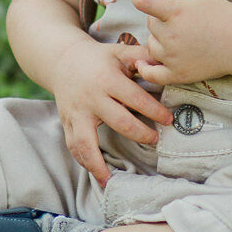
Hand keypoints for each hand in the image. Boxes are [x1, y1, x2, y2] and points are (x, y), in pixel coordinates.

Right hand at [47, 39, 171, 186]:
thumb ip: (143, 56)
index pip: (135, 98)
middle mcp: (91, 98)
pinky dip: (84, 162)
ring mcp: (77, 113)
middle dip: (140, 134)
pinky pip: (74, 147)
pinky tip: (97, 175)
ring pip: (86, 142)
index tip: (169, 120)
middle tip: (155, 140)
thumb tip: (166, 63)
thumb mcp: (120, 52)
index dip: (154, 111)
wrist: (63, 61)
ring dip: (100, 163)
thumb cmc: (99, 58)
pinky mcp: (67, 123)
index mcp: (107, 79)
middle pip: (118, 122)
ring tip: (112, 179)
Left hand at [130, 0, 231, 85]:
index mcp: (176, 12)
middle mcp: (171, 35)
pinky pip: (152, 74)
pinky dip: (144, 69)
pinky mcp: (178, 74)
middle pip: (150, 24)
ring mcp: (173, 57)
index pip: (145, 2)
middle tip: (180, 21)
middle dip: (160, 19)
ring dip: (158, 40)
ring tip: (179, 38)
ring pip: (151, 45)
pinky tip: (141, 64)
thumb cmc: (221, 15)